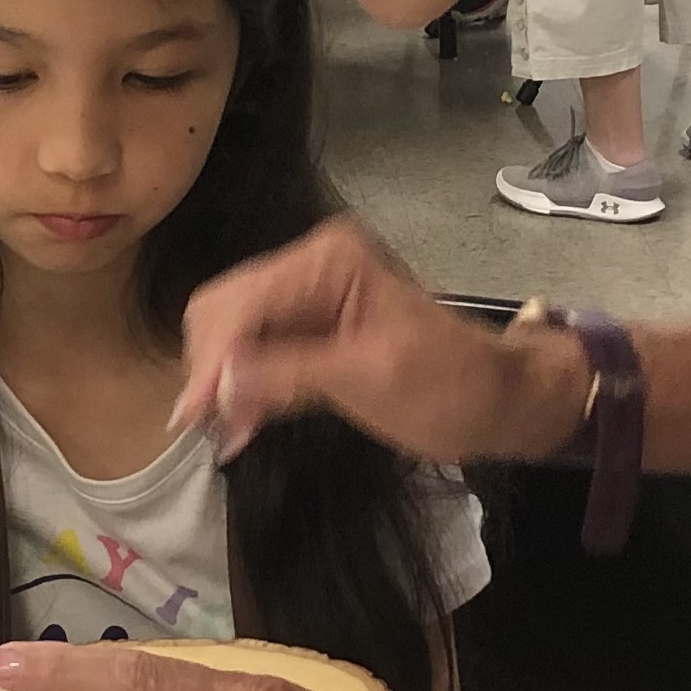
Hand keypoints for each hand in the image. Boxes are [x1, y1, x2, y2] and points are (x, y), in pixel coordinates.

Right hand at [171, 217, 586, 463]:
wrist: (497, 398)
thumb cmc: (450, 386)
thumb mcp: (371, 379)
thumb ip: (290, 375)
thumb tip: (218, 386)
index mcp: (330, 259)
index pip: (245, 300)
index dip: (213, 358)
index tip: (193, 416)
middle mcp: (311, 262)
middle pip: (225, 306)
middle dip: (210, 366)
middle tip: (209, 427)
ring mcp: (308, 291)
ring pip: (230, 327)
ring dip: (221, 379)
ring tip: (229, 431)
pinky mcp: (308, 324)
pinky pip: (254, 347)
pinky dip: (241, 383)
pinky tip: (241, 422)